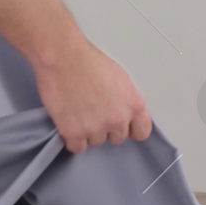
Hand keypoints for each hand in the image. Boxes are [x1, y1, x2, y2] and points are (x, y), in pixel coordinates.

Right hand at [34, 41, 152, 153]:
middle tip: (95, 112)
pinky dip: (72, 138)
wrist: (63, 58)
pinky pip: (77, 147)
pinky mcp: (74, 133)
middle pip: (117, 138)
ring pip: (96, 142)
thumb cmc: (89, 61)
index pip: (142, 132)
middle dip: (107, 128)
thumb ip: (126, 100)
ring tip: (79, 111)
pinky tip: (70, 122)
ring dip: (88, 132)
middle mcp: (118, 119)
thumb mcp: (121, 78)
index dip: (131, 129)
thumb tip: (126, 112)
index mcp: (134, 105)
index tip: (124, 127)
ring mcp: (96, 128)